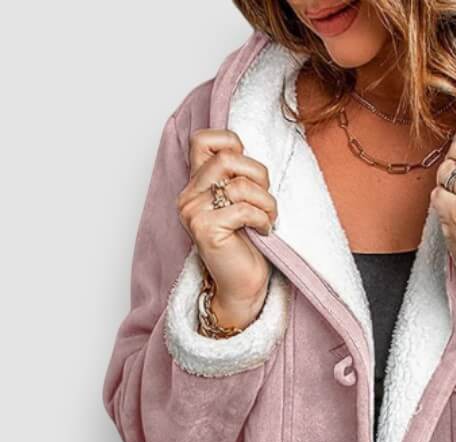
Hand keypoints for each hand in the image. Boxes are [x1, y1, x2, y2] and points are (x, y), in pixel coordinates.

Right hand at [177, 129, 278, 329]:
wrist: (241, 287)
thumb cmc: (246, 245)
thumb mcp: (240, 202)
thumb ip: (236, 176)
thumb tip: (245, 151)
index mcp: (195, 185)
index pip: (203, 140)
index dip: (232, 144)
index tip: (248, 173)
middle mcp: (188, 197)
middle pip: (227, 158)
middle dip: (258, 175)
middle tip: (265, 200)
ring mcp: (193, 213)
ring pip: (239, 185)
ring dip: (265, 202)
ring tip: (267, 218)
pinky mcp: (205, 230)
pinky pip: (243, 209)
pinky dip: (262, 219)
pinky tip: (264, 231)